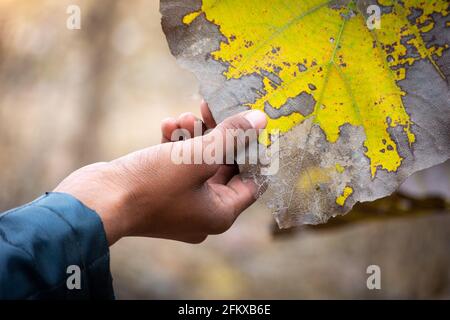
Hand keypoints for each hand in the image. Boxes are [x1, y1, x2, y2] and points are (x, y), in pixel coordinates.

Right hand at [54, 102, 267, 244]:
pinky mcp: (160, 192)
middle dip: (217, 135)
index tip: (246, 124)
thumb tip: (260, 119)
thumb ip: (231, 136)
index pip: (251, 180)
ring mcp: (180, 203)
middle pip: (223, 167)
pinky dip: (175, 145)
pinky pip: (177, 166)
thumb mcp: (197, 156)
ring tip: (183, 116)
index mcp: (220, 213)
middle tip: (210, 108)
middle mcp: (203, 212)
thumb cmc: (150, 185)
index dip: (252, 150)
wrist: (95, 203)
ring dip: (193, 136)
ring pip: (198, 162)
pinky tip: (166, 126)